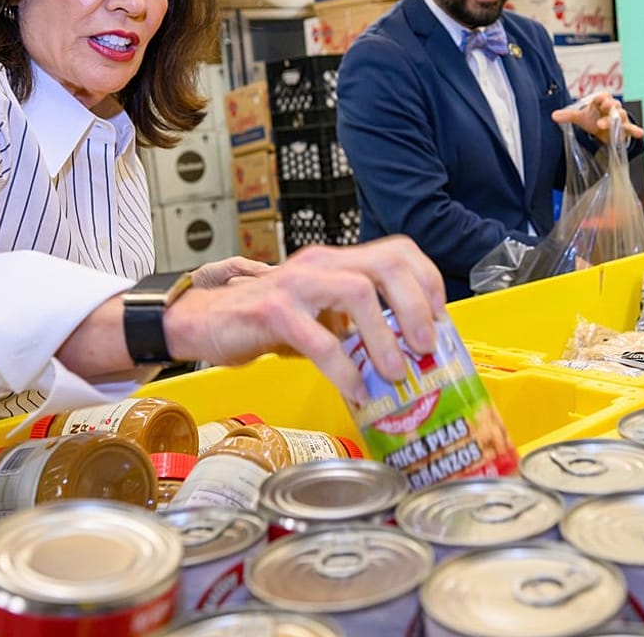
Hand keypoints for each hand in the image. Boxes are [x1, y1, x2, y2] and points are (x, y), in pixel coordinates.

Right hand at [162, 236, 445, 402]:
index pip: (397, 251)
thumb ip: (353, 324)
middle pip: (386, 264)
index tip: (440, 322)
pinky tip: (356, 391)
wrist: (202, 321)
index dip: (427, 283)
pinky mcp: (271, 311)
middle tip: (426, 346)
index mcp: (336, 262)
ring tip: (396, 373)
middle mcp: (320, 264)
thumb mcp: (318, 315)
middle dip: (416, 306)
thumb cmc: (262, 321)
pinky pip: (319, 340)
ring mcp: (296, 284)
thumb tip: (406, 355)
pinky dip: (344, 370)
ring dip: (385, 337)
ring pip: (357, 293)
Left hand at [551, 90, 643, 144]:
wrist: (603, 131)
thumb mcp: (581, 118)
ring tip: (605, 125)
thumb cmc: (593, 119)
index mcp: (602, 102)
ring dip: (614, 120)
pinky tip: (640, 133)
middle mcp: (612, 108)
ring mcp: (619, 118)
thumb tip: (553, 116)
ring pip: (620, 117)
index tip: (600, 99)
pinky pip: (631, 129)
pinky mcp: (624, 129)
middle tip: (606, 106)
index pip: (603, 97)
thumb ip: (568, 116)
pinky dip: (636, 130)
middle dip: (610, 105)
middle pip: (613, 105)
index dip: (602, 97)